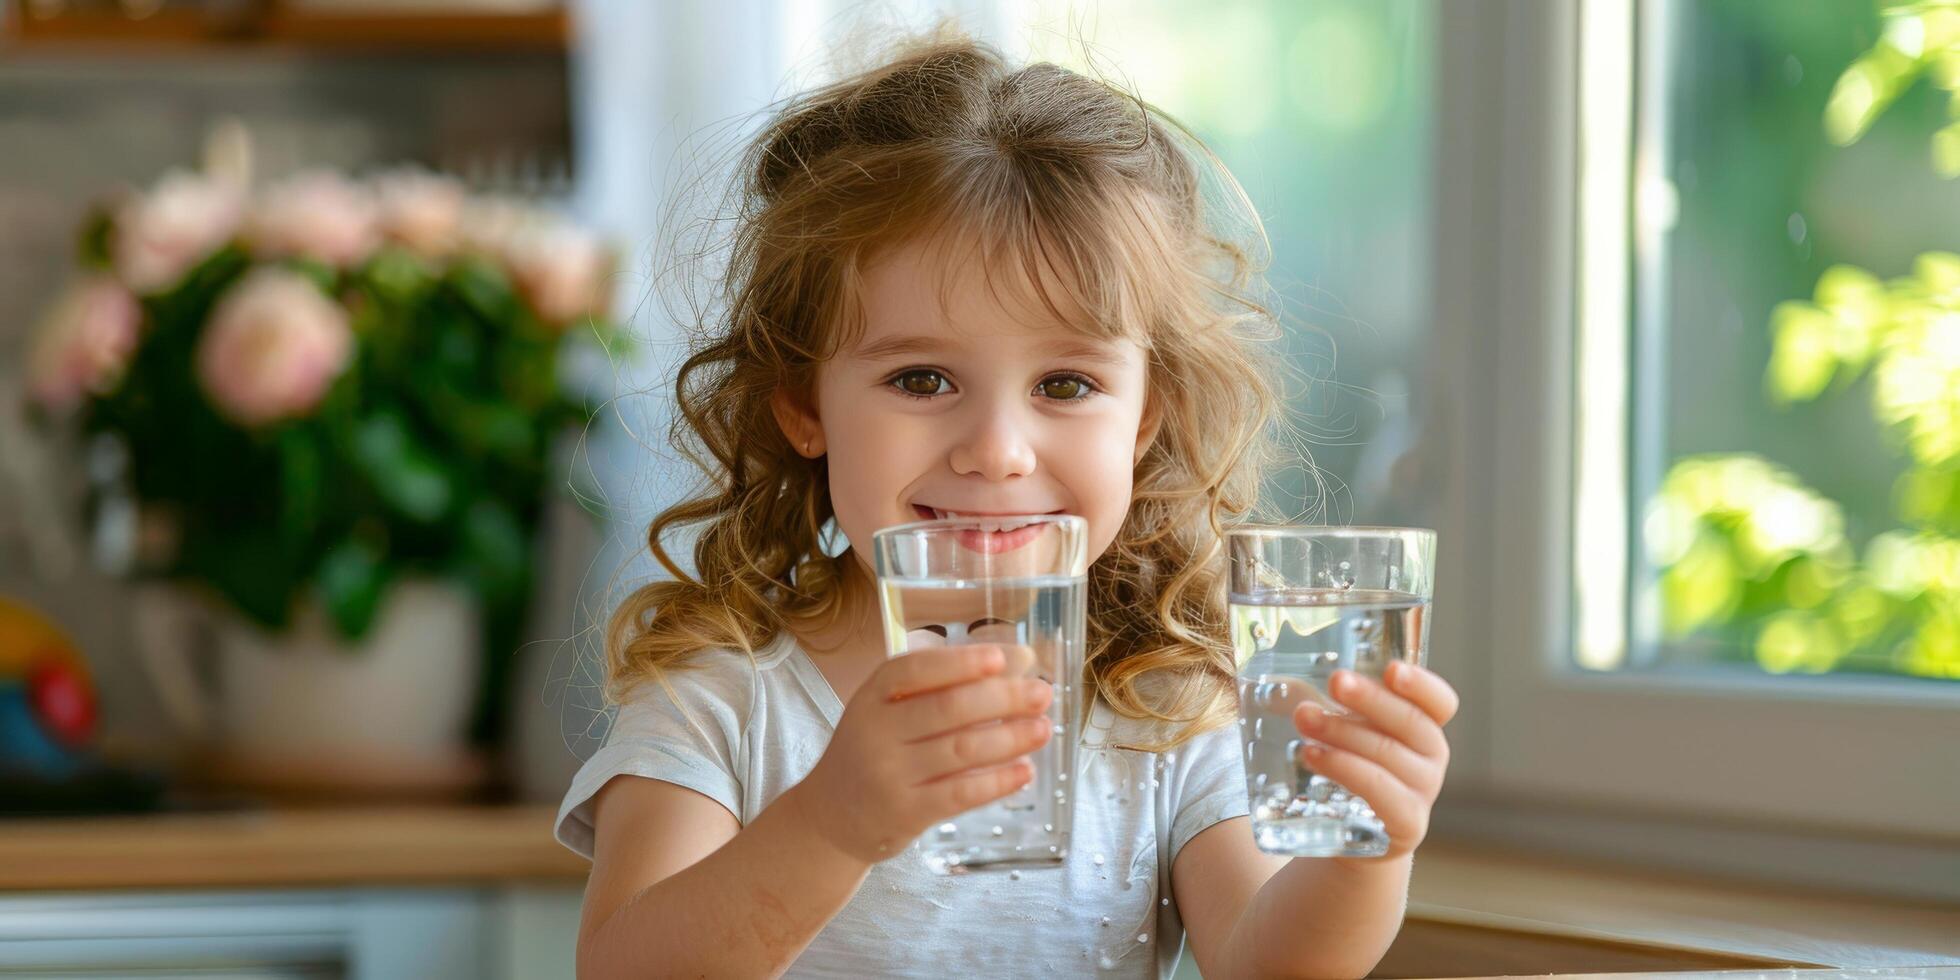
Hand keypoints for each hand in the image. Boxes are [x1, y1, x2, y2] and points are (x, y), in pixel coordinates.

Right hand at [786, 644, 1053, 864]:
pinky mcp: (905, 813)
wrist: (831, 816)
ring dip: (1010, 738)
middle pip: (948, 708)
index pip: (915, 670)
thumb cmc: (873, 751)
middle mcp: (876, 731)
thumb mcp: (888, 712)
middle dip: (1003, 699)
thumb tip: (1017, 663)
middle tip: (1041, 694)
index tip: (1001, 658)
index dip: (960, 663)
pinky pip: (960, 793)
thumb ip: (941, 688)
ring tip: (1043, 729)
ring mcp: (889, 774)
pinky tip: (1024, 771)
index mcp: (872, 695)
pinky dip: (997, 781)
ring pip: (961, 750)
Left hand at [1292, 660, 1458, 860]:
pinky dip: (1348, 770)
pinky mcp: (1406, 826)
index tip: (1391, 668)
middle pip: (1412, 723)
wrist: (1339, 833)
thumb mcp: (1331, 730)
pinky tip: (1313, 756)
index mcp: (1421, 727)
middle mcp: (1429, 760)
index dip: (1422, 685)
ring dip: (1345, 732)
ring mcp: (1420, 795)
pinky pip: (1383, 794)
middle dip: (1370, 698)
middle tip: (1334, 681)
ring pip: (1389, 754)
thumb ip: (1312, 700)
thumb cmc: (1339, 768)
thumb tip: (1274, 678)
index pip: (1440, 703)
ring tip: (1305, 718)